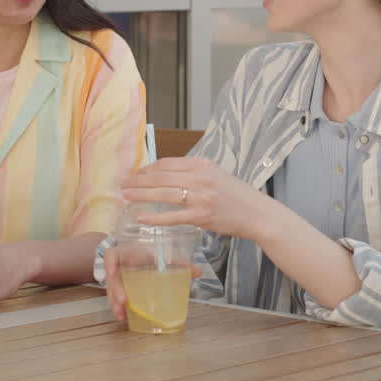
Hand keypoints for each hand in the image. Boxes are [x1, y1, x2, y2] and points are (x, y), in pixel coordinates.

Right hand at [103, 245, 200, 321]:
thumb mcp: (166, 254)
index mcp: (130, 254)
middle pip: (111, 277)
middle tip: (123, 303)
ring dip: (114, 302)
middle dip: (115, 290)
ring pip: (111, 289)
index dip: (109, 263)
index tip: (111, 273)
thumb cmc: (153, 252)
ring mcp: (118, 276)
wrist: (142, 252)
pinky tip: (124, 316)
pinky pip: (115, 296)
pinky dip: (118, 306)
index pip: (112, 255)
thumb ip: (181, 263)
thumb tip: (198, 271)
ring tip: (121, 315)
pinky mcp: (120, 286)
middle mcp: (121, 265)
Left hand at [119, 157, 270, 240]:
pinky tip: (141, 217)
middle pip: (161, 176)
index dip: (147, 169)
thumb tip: (167, 176)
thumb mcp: (216, 175)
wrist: (258, 213)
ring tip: (125, 196)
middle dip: (138, 180)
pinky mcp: (202, 215)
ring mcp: (201, 196)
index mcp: (202, 164)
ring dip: (141, 195)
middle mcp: (200, 177)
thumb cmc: (236, 196)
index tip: (135, 174)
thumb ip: (194, 174)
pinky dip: (155, 217)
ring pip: (163, 193)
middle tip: (122, 184)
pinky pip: (172, 216)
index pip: (167, 163)